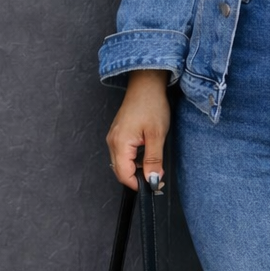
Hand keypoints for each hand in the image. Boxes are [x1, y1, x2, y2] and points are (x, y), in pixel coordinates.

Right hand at [106, 69, 170, 189]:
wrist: (146, 85)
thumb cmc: (151, 105)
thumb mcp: (157, 135)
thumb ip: (153, 160)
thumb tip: (152, 180)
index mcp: (120, 144)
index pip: (123, 175)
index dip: (138, 184)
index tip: (154, 185)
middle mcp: (112, 142)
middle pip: (121, 171)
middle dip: (138, 178)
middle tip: (156, 177)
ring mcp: (114, 138)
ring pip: (122, 163)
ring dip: (136, 169)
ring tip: (154, 165)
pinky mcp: (118, 134)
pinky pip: (123, 154)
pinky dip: (134, 159)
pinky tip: (146, 154)